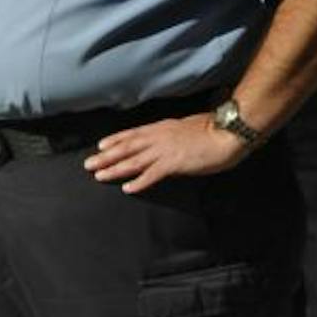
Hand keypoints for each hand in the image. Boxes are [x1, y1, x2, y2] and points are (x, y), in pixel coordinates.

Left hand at [83, 115, 251, 192]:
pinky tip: (127, 188)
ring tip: (99, 175)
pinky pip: (152, 174)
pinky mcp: (174, 163)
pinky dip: (139, 181)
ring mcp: (165, 150)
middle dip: (106, 156)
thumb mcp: (187, 128)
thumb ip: (174, 136)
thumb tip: (167, 144)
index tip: (100, 146)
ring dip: (115, 168)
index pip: (133, 134)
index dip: (115, 140)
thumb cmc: (213, 129)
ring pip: (134, 160)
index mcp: (162, 128)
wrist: (228, 131)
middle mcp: (159, 137)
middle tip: (88, 164)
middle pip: (127, 147)